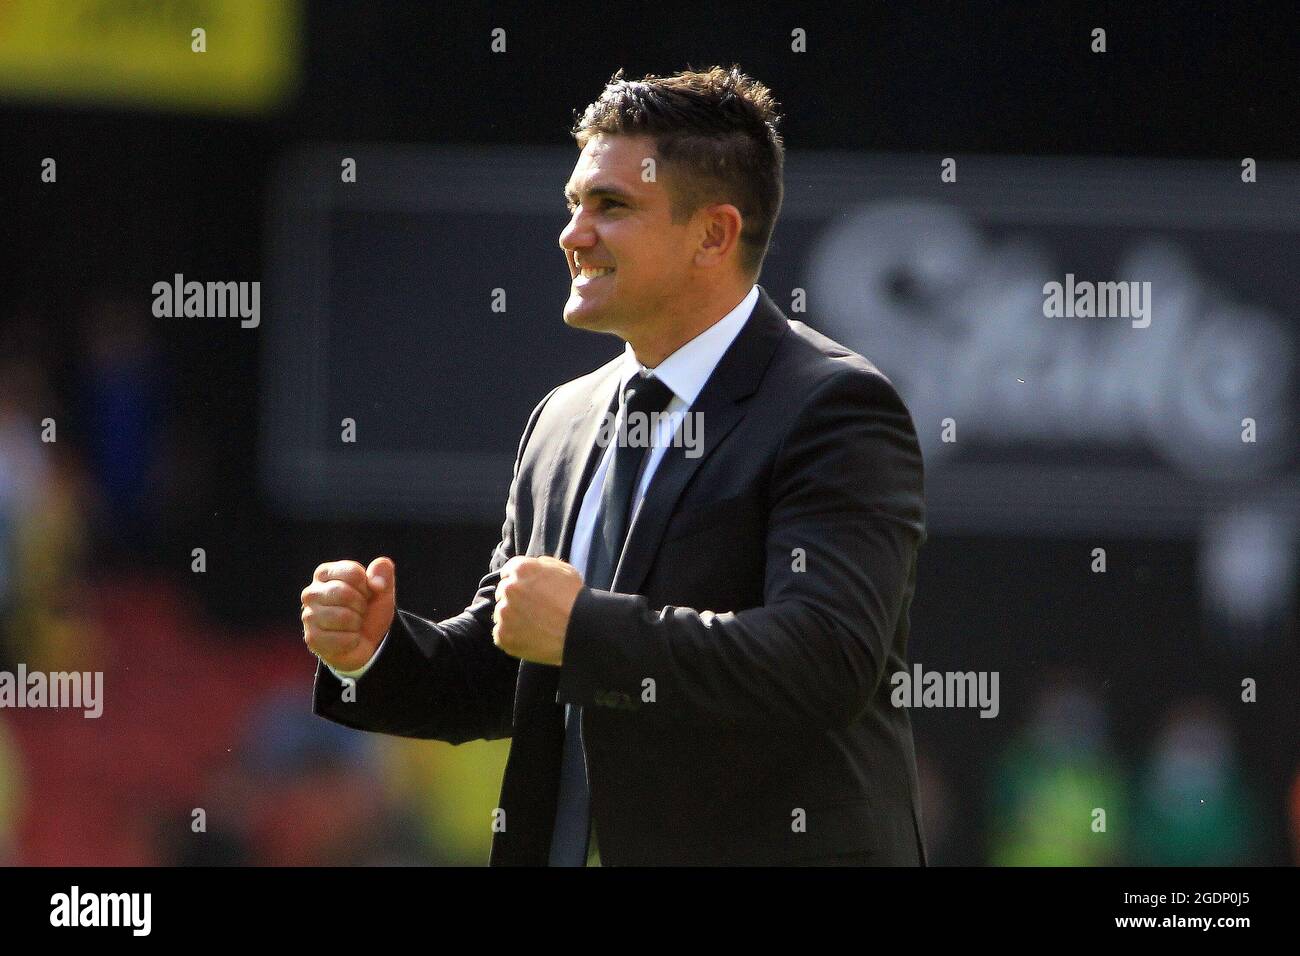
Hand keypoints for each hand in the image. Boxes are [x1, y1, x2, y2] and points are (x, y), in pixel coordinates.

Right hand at [301, 557, 395, 671]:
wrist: (364, 642)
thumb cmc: (368, 610)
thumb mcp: (381, 589)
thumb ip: (383, 573)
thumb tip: (376, 583)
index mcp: (324, 573)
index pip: (352, 572)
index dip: (367, 586)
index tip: (365, 593)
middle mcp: (311, 592)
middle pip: (344, 594)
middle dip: (361, 605)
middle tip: (359, 611)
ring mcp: (308, 616)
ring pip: (344, 617)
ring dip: (357, 623)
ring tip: (353, 624)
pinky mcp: (312, 638)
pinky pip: (343, 638)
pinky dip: (353, 640)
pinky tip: (347, 638)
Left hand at [492, 556, 583, 664]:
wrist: (580, 629)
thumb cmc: (575, 599)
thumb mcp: (563, 570)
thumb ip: (541, 564)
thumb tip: (532, 566)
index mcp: (521, 569)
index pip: (508, 572)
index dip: (519, 582)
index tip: (527, 592)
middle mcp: (509, 588)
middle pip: (503, 593)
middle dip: (515, 599)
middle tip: (534, 609)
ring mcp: (504, 613)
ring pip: (502, 614)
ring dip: (513, 618)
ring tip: (535, 625)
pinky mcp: (503, 635)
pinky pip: (502, 634)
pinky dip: (513, 636)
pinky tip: (530, 636)